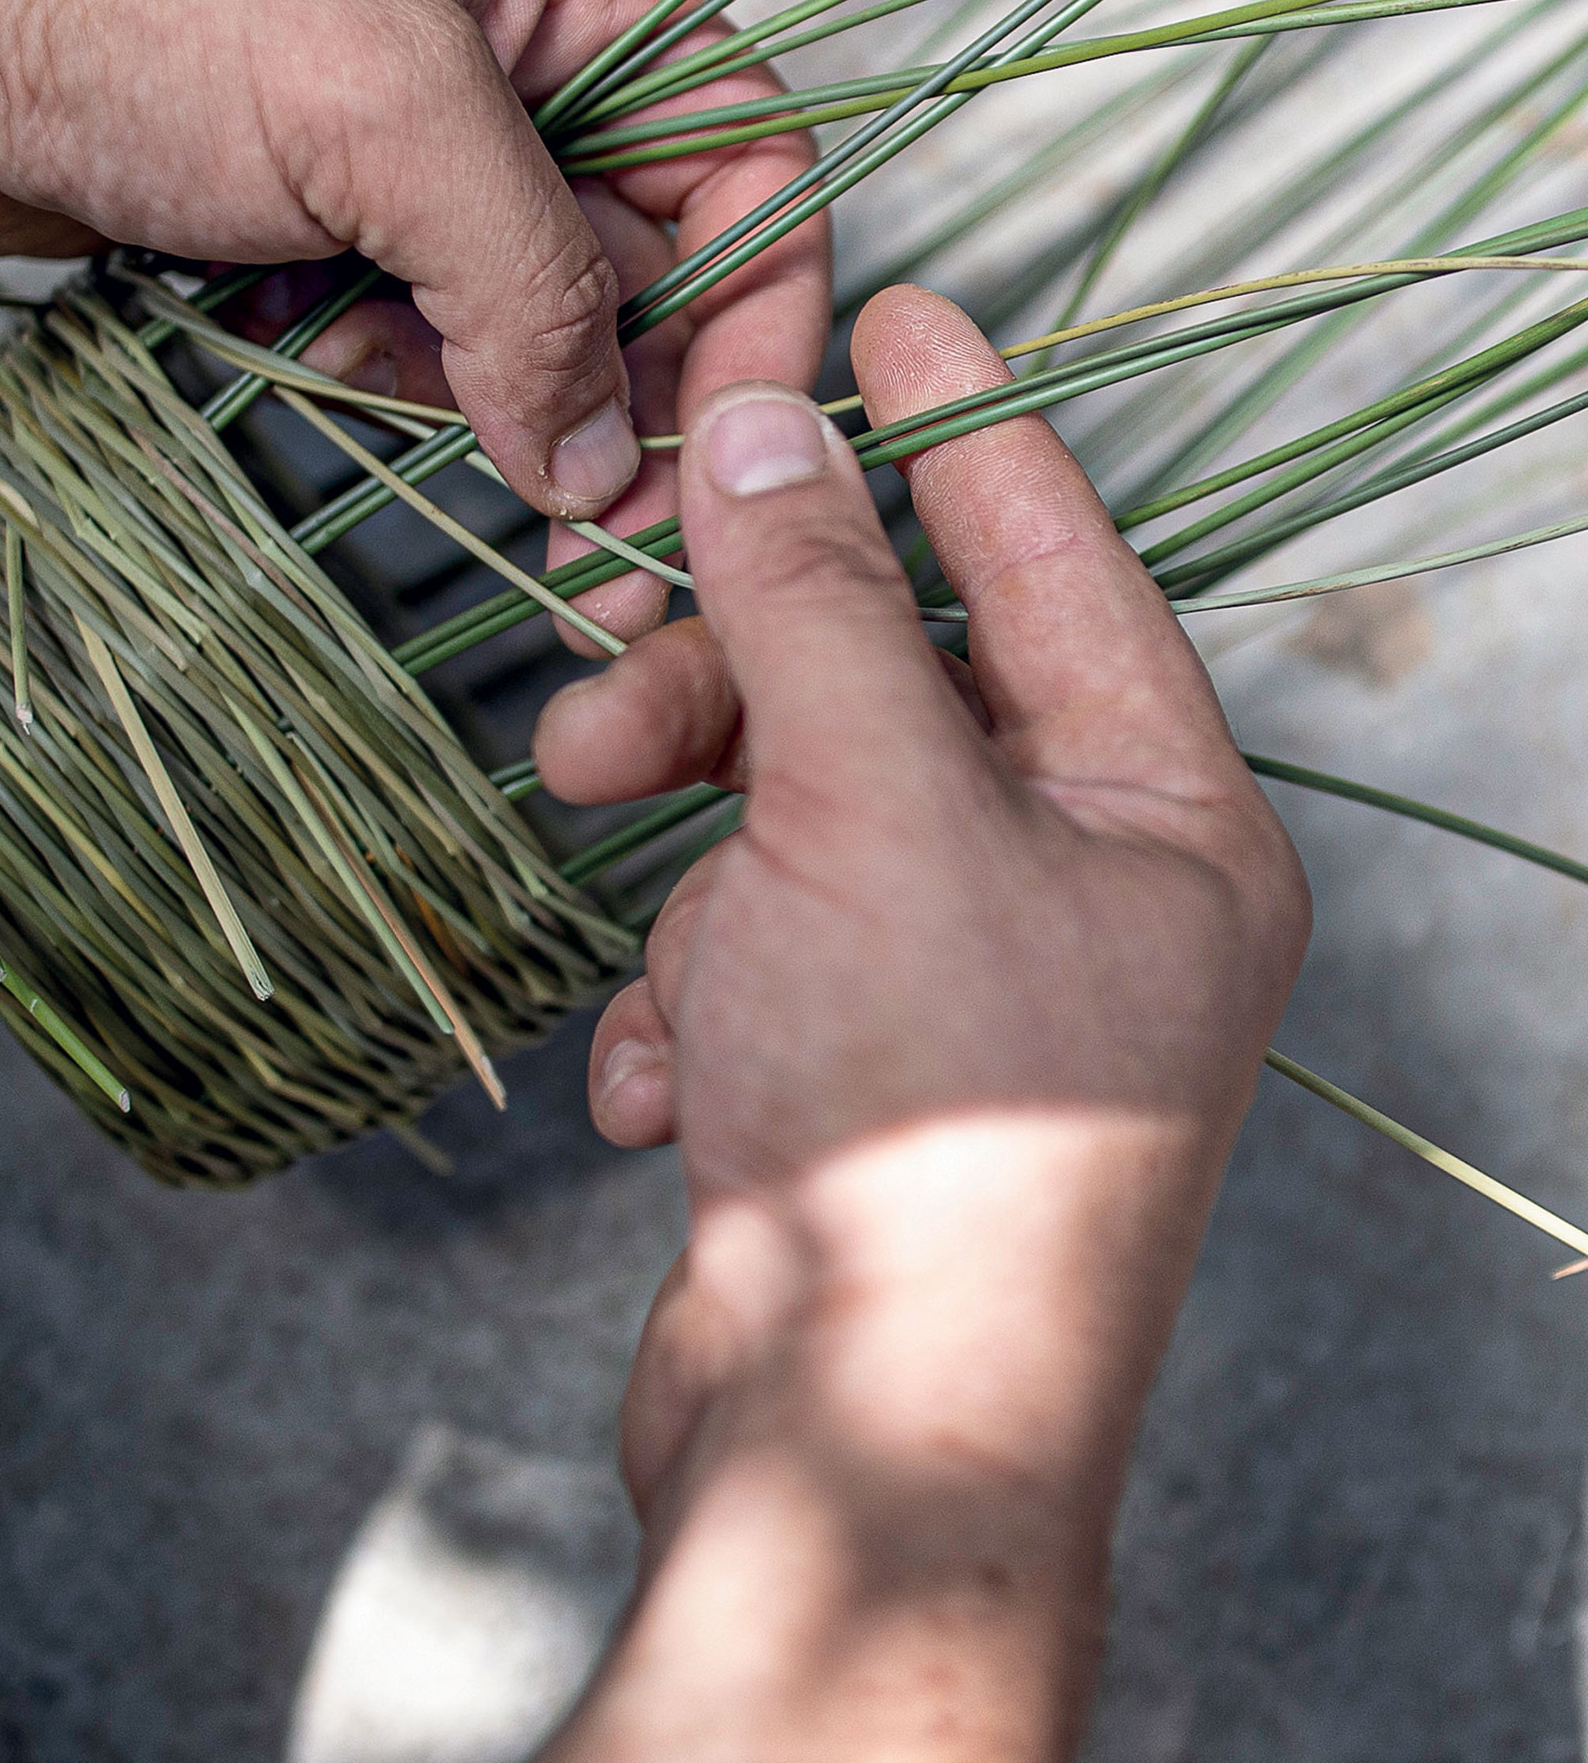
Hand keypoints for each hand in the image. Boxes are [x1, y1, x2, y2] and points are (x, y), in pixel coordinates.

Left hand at [0, 0, 825, 533]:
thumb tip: (603, 464)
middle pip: (638, 263)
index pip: (739, 152)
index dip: (760, 296)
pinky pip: (403, 349)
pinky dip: (386, 383)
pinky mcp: (299, 242)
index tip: (734, 440)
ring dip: (494, 396)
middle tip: (599, 538)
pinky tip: (317, 362)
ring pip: (517, 325)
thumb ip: (531, 285)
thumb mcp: (388, 112)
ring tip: (421, 418)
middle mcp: (498, 81)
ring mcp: (393, 168)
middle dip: (627, 393)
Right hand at [544, 282, 1307, 1511]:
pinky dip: (690, 990)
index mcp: (1167, 824)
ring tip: (614, 895)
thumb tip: (762, 428)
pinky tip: (666, 1077)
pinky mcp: (859, 1078)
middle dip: (736, 678)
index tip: (883, 307)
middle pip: (894, 689)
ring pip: (795, 816)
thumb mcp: (864, 814)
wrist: (850, 1455)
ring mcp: (970, 995)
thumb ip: (813, 606)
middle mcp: (1088, 898)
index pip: (1060, 563)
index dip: (964, 427)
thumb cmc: (921, 1130)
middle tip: (595, 682)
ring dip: (688, 846)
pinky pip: (752, 950)